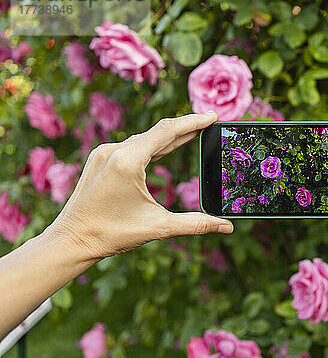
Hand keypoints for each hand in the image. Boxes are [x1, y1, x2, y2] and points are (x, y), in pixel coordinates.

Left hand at [45, 112, 233, 261]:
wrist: (71, 240)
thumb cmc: (111, 234)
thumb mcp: (158, 227)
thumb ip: (196, 224)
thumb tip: (227, 226)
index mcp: (127, 162)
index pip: (167, 131)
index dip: (193, 122)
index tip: (213, 116)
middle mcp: (114, 151)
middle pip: (158, 132)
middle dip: (186, 127)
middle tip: (210, 123)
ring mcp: (104, 153)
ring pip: (145, 138)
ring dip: (170, 136)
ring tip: (194, 133)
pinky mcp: (100, 158)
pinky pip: (132, 145)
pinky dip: (153, 144)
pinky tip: (167, 146)